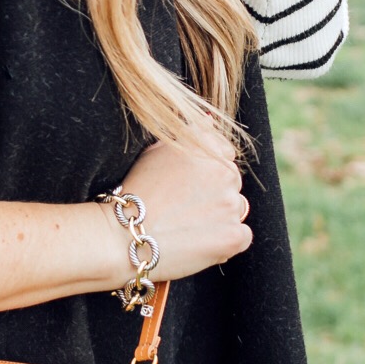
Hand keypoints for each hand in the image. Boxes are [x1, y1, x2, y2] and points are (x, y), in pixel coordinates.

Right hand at [116, 135, 251, 279]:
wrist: (123, 237)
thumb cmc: (136, 193)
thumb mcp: (157, 151)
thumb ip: (190, 134)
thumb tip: (211, 120)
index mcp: (207, 147)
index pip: (225, 153)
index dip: (205, 172)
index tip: (187, 186)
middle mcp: (224, 171)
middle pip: (231, 181)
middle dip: (213, 193)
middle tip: (181, 208)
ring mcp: (231, 205)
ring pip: (235, 209)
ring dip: (219, 217)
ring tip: (186, 227)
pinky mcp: (233, 236)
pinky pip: (241, 236)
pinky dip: (224, 242)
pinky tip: (197, 242)